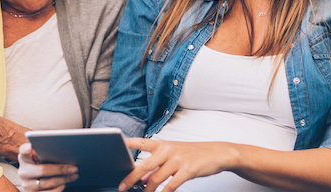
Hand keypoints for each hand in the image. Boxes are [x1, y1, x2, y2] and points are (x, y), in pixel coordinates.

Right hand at [17, 143, 77, 191]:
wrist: (36, 179)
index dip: (26, 149)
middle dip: (61, 169)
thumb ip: (46, 151)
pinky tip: (65, 183)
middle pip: (43, 170)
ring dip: (64, 179)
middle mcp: (23, 172)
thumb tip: (62, 147)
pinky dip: (59, 188)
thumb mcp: (41, 156)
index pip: (23, 151)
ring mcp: (27, 185)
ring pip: (48, 183)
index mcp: (24, 157)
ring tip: (74, 175)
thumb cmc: (42, 163)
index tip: (30, 147)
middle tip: (74, 168)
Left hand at [119, 138, 236, 191]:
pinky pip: (171, 185)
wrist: (216, 152)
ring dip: (147, 190)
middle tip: (122, 187)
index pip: (141, 142)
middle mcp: (168, 150)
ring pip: (156, 178)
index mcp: (162, 144)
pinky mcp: (187, 170)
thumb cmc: (192, 153)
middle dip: (131, 177)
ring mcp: (178, 160)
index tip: (115, 146)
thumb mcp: (173, 155)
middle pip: (144, 165)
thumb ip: (156, 166)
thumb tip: (141, 179)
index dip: (127, 144)